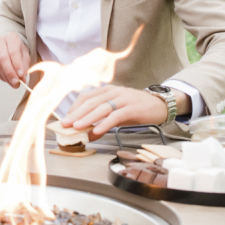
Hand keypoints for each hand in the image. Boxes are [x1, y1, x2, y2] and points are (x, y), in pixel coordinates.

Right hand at [0, 32, 29, 87]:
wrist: (5, 40)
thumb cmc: (16, 47)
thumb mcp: (24, 52)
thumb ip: (24, 64)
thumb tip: (22, 78)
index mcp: (11, 37)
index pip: (13, 52)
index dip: (17, 65)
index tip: (21, 76)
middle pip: (3, 58)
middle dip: (10, 73)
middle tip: (16, 83)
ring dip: (5, 76)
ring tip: (13, 84)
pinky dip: (0, 76)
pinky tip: (7, 80)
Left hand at [60, 85, 181, 138]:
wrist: (159, 105)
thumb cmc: (135, 109)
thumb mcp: (116, 113)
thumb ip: (102, 121)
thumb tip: (87, 134)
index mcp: (107, 90)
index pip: (86, 97)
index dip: (74, 108)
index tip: (65, 119)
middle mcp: (113, 92)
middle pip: (91, 102)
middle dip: (76, 114)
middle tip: (65, 124)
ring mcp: (123, 99)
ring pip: (101, 108)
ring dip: (87, 118)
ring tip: (76, 127)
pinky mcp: (132, 107)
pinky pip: (116, 116)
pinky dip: (105, 124)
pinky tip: (97, 131)